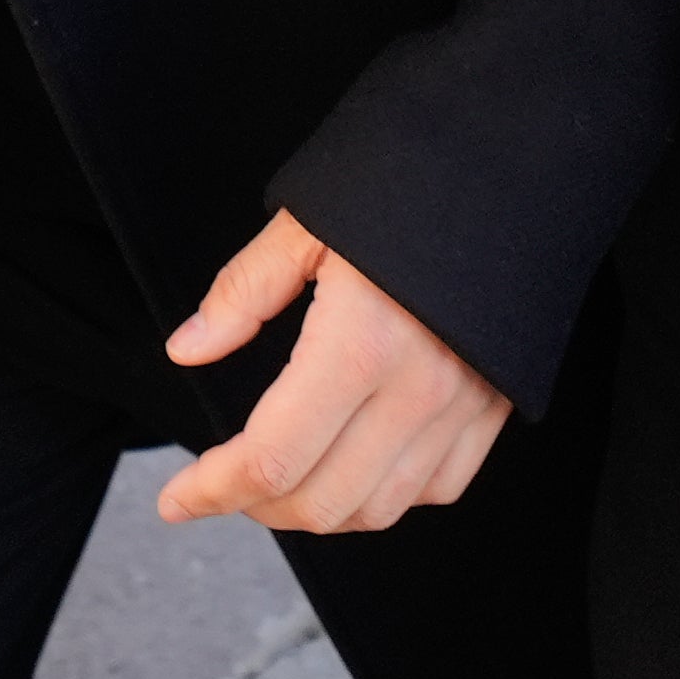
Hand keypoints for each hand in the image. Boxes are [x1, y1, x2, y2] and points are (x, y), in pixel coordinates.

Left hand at [154, 214, 510, 531]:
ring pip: (377, 509)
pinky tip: (352, 466)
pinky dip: (384, 496)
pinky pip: (436, 488)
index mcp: (360, 343)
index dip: (213, 491)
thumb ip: (243, 294)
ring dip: (316, 511)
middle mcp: (417, 390)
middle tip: (219, 485)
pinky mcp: (493, 407)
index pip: (271, 459)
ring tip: (277, 482)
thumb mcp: (306, 226)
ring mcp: (462, 406)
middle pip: (321, 502)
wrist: (503, 167)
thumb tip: (188, 350)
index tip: (176, 499)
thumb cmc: (400, 185)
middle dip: (255, 507)